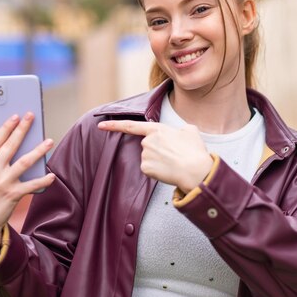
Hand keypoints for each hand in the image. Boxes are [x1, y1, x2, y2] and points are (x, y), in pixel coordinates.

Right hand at [0, 112, 55, 253]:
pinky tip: (52, 175)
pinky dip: (43, 180)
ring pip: (24, 162)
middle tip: (32, 116)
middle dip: (22, 129)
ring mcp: (2, 183)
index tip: (16, 116)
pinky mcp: (12, 195)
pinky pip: (32, 185)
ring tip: (50, 141)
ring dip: (39, 150)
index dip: (6, 127)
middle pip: (10, 146)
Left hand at [98, 120, 212, 192]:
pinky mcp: (146, 169)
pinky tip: (168, 170)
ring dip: (159, 161)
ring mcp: (145, 155)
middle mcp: (147, 141)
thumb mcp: (190, 131)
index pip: (131, 126)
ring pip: (149, 158)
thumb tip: (179, 133)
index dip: (114, 126)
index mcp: (156, 129)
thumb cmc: (194, 151)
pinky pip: (150, 169)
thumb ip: (180, 129)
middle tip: (174, 155)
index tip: (100, 126)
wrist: (195, 170)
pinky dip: (158, 171)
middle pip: (147, 146)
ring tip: (174, 162)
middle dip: (158, 151)